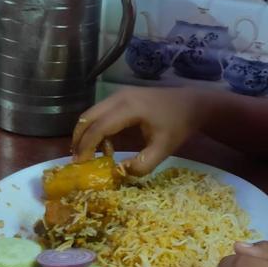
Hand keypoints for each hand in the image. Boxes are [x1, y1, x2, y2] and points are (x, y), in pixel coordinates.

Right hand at [71, 87, 202, 175]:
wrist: (191, 103)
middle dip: (78, 140)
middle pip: (87, 117)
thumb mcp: (164, 149)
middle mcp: (119, 97)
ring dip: (85, 134)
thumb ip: (143, 164)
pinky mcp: (119, 97)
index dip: (86, 146)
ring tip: (88, 156)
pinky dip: (95, 128)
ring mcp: (118, 94)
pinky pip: (99, 112)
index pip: (99, 127)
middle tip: (76, 161)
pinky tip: (104, 146)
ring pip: (90, 114)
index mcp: (130, 108)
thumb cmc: (178, 125)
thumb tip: (119, 172)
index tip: (81, 165)